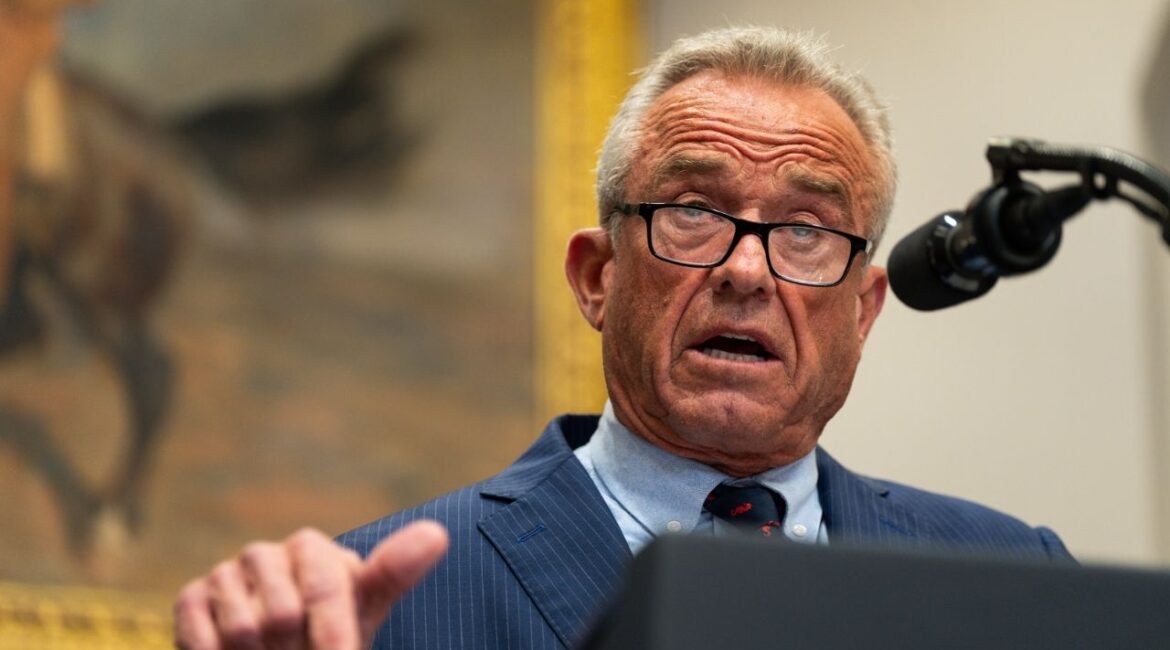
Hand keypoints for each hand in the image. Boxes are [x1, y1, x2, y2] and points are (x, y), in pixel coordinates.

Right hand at [174, 521, 448, 649]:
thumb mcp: (364, 611)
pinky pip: (203, 637)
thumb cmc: (329, 635)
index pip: (326, 589)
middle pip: (282, 614)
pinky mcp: (189, 599)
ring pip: (243, 629)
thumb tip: (437, 534)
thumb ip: (394, 573)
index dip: (333, 636)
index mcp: (313, 549)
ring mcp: (225, 574)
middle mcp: (266, 553)